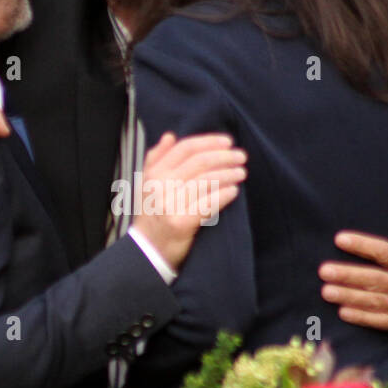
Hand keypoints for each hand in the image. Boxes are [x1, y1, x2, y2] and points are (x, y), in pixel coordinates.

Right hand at [130, 133, 245, 269]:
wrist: (146, 251)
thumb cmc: (152, 215)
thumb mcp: (146, 184)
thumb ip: (156, 159)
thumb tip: (170, 136)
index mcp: (153, 173)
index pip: (185, 148)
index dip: (209, 142)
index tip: (227, 142)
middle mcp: (160, 186)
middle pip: (199, 162)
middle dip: (224, 156)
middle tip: (241, 156)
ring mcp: (170, 204)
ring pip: (206, 181)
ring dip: (228, 174)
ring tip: (242, 172)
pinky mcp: (181, 223)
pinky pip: (208, 204)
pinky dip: (223, 195)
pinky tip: (234, 191)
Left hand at [319, 189, 387, 349]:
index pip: (384, 251)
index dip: (362, 245)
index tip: (340, 239)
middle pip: (373, 279)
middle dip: (347, 275)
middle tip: (324, 271)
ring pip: (372, 300)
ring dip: (348, 296)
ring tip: (326, 291)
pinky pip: (380, 321)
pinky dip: (362, 318)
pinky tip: (344, 313)